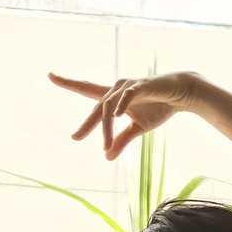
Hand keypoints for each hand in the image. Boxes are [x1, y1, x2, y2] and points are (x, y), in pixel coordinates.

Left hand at [49, 70, 199, 159]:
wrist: (180, 94)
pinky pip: (128, 95)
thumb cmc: (159, 106)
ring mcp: (127, 86)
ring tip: (106, 144)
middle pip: (96, 108)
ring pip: (109, 107)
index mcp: (113, 97)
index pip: (86, 89)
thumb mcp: (138, 128)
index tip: (50, 75)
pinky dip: (121, 104)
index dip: (68, 83)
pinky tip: (116, 115)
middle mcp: (116, 89)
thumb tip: (106, 157)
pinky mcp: (141, 86)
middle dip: (86, 124)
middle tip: (75, 137)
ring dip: (106, 127)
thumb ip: (122, 141)